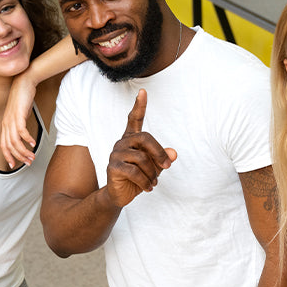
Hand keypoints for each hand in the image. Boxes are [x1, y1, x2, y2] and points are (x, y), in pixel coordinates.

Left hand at [0, 72, 39, 168]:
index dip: (8, 156)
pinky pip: (21, 131)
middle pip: (9, 146)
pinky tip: (33, 143)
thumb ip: (20, 124)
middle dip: (19, 157)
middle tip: (29, 162)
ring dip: (24, 151)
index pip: (3, 145)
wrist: (24, 82)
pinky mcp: (18, 115)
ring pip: (15, 141)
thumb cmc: (23, 98)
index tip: (15, 165)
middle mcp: (6, 123)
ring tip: (32, 156)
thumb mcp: (20, 114)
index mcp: (5, 124)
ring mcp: (11, 119)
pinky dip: (27, 139)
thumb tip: (24, 134)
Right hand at [104, 89, 176, 207]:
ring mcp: (116, 154)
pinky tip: (148, 188)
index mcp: (131, 139)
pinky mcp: (113, 167)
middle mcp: (122, 143)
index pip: (134, 119)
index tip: (143, 91)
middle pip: (145, 138)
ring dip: (152, 173)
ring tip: (153, 182)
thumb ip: (163, 159)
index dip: (139, 106)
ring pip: (141, 158)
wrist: (120, 195)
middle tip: (167, 166)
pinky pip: (134, 172)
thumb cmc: (139, 178)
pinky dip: (145, 181)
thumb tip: (173, 153)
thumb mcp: (155, 168)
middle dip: (159, 153)